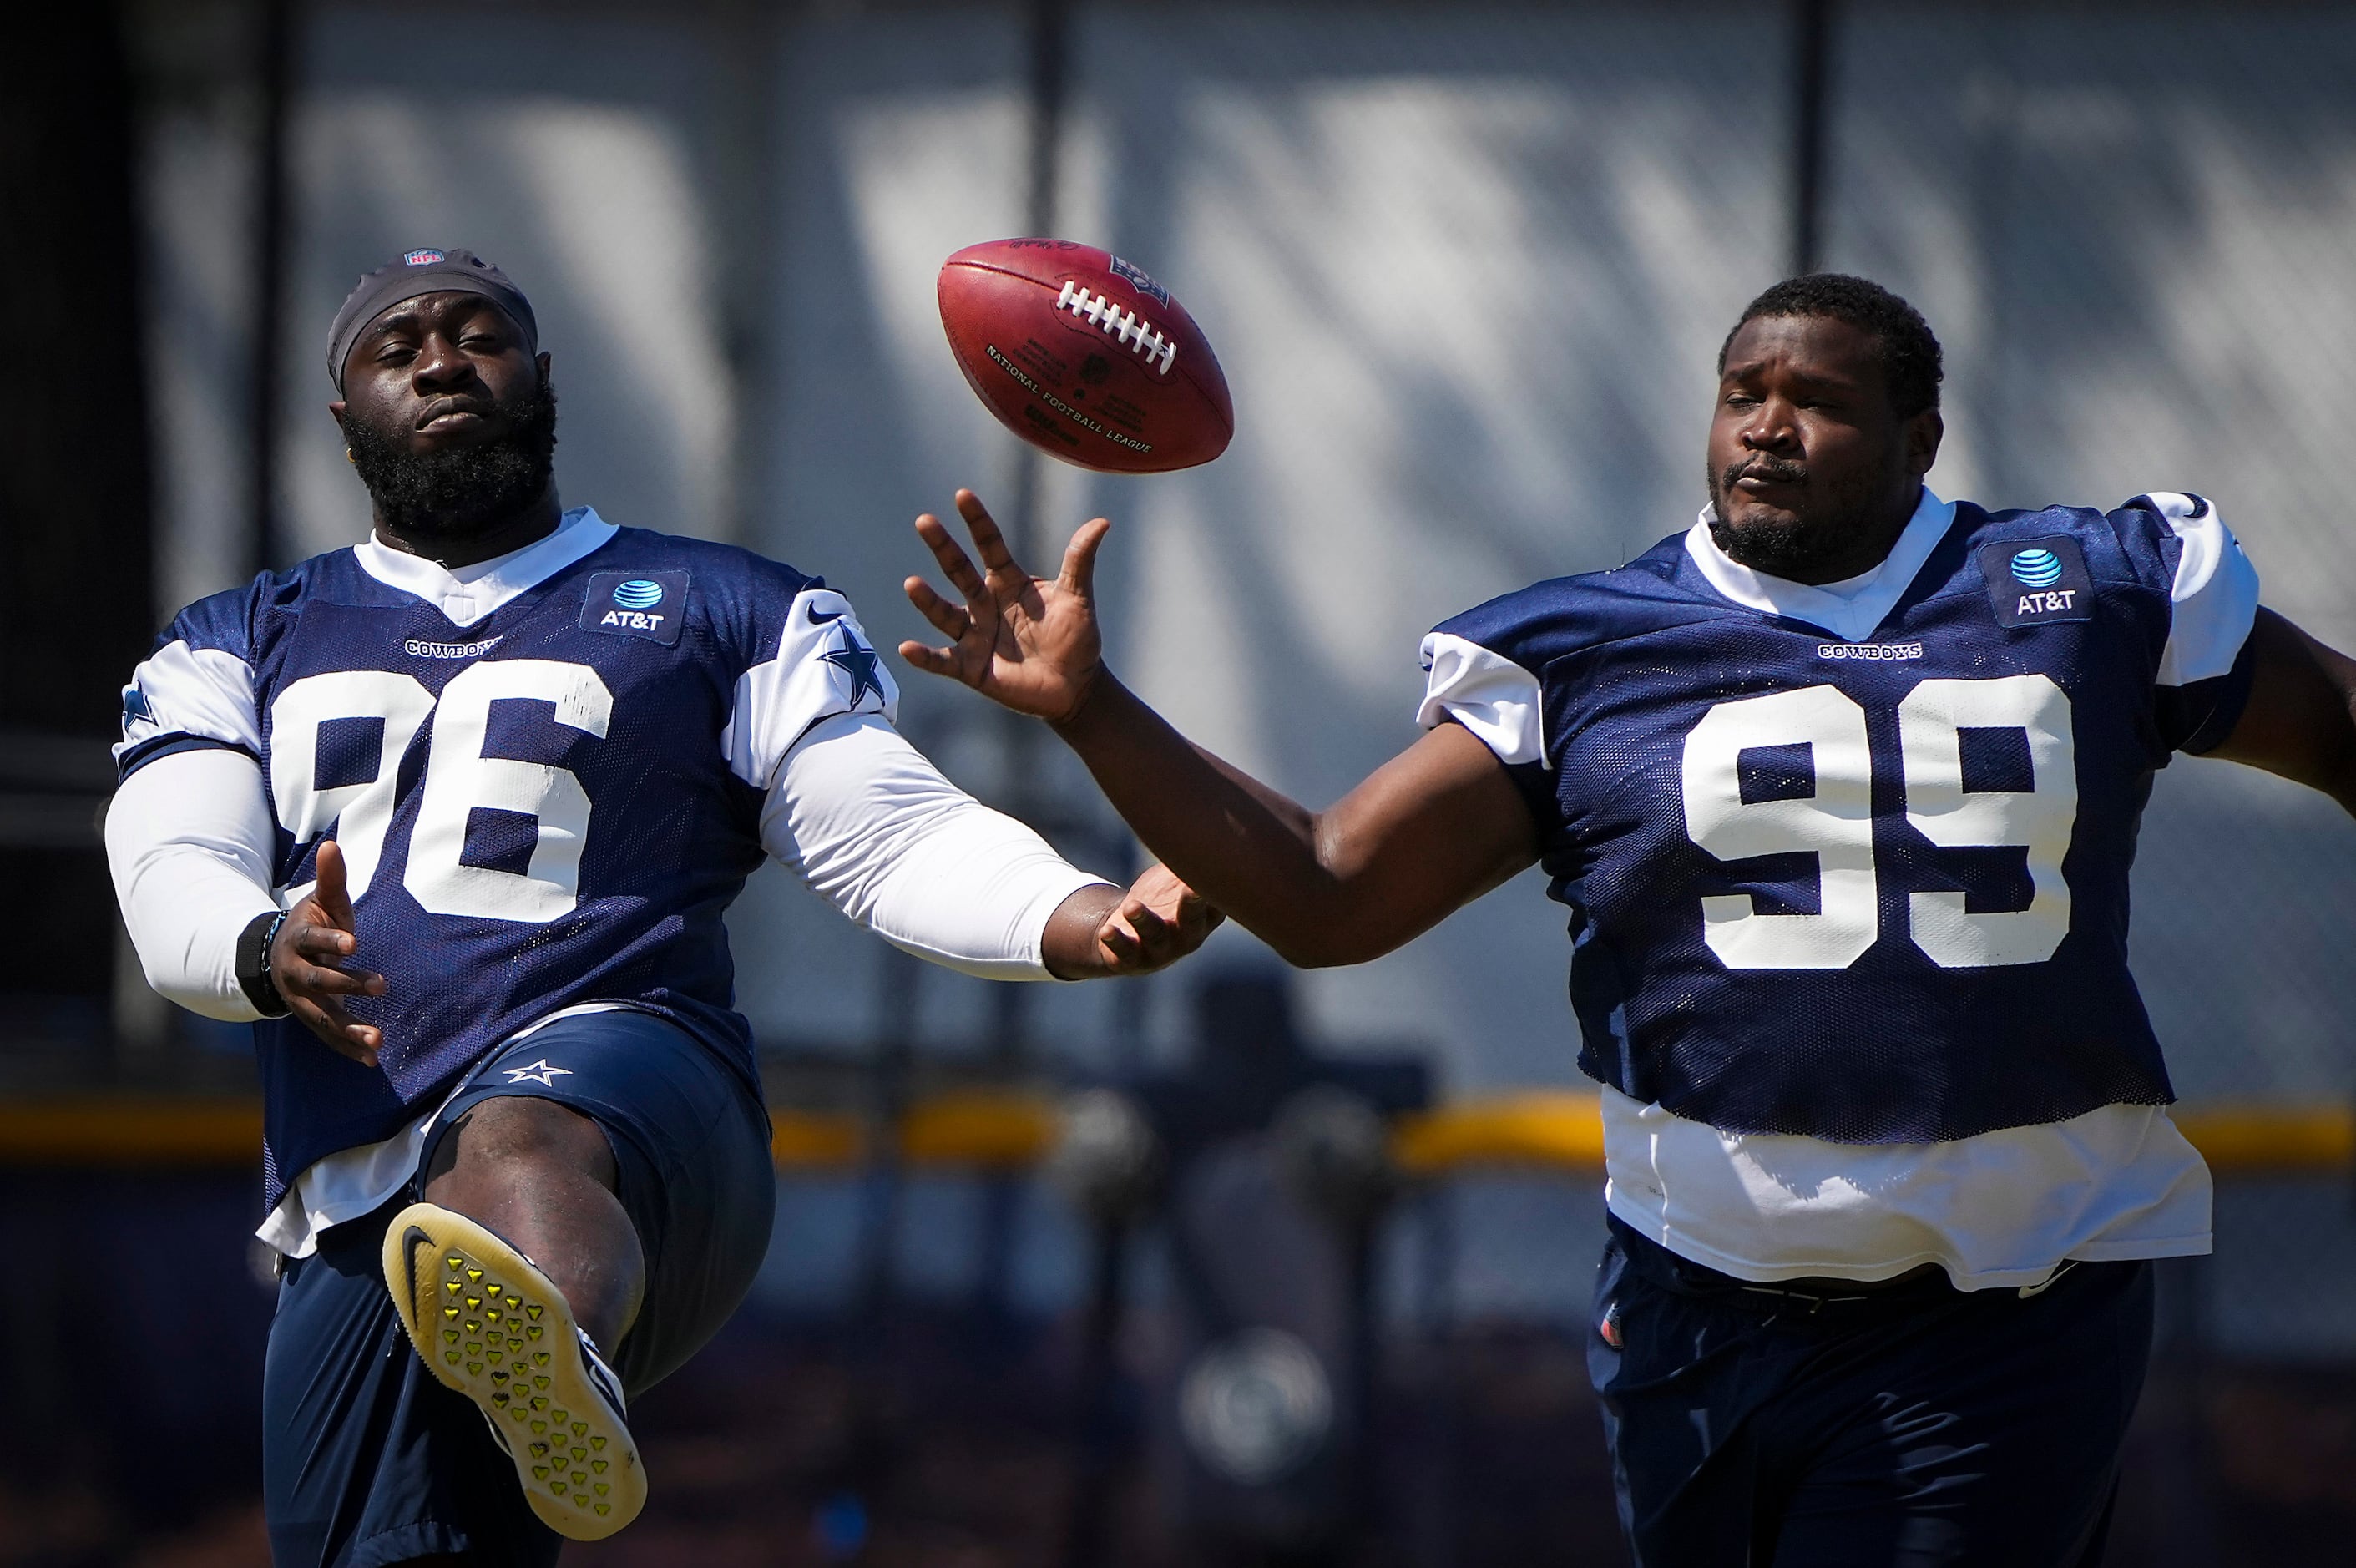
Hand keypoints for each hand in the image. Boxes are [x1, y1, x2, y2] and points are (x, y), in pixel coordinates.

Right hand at [270, 838, 387, 1066]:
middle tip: (380, 985)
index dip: (331, 941)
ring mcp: (301, 1000)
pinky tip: (372, 1061)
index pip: (314, 941)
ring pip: (322, 1017)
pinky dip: (348, 1048)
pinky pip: (329, 1037)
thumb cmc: (312, 926)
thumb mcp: (321, 902)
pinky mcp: (312, 1018)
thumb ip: (330, 878)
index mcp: (298, 941)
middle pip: (319, 982)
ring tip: (377, 1040)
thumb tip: (332, 845)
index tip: (354, 942)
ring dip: (348, 1029)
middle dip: (347, 984)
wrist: (279, 957)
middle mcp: (296, 974)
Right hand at [901, 489, 1111, 726]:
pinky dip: (925, 657)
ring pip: (945, 614)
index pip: (990, 545)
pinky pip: (943, 661)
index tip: (962, 496)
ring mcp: (975, 635)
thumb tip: (1101, 523)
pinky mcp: (970, 668)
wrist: (1075, 686)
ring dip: (928, 601)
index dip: (978, 522)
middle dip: (943, 547)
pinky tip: (907, 648)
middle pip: (960, 571)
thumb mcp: (1077, 597)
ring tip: (912, 583)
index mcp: (1008, 582)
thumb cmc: (1075, 638)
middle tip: (925, 521)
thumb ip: (1080, 560)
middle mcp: (985, 604)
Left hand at [1044, 863, 1224, 979]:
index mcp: (1205, 916)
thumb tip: (1208, 819)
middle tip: (1192, 889)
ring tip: (1132, 907)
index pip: (1218, 904)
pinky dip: (1116, 942)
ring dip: (1145, 921)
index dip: (1219, 890)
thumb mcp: (1179, 878)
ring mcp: (1160, 950)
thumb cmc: (1163, 899)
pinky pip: (1125, 953)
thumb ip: (1193, 858)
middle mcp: (1188, 935)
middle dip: (1192, 906)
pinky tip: (1107, 930)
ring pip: (1155, 936)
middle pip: (1193, 922)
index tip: (1216, 868)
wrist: (1128, 932)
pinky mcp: (1132, 958)